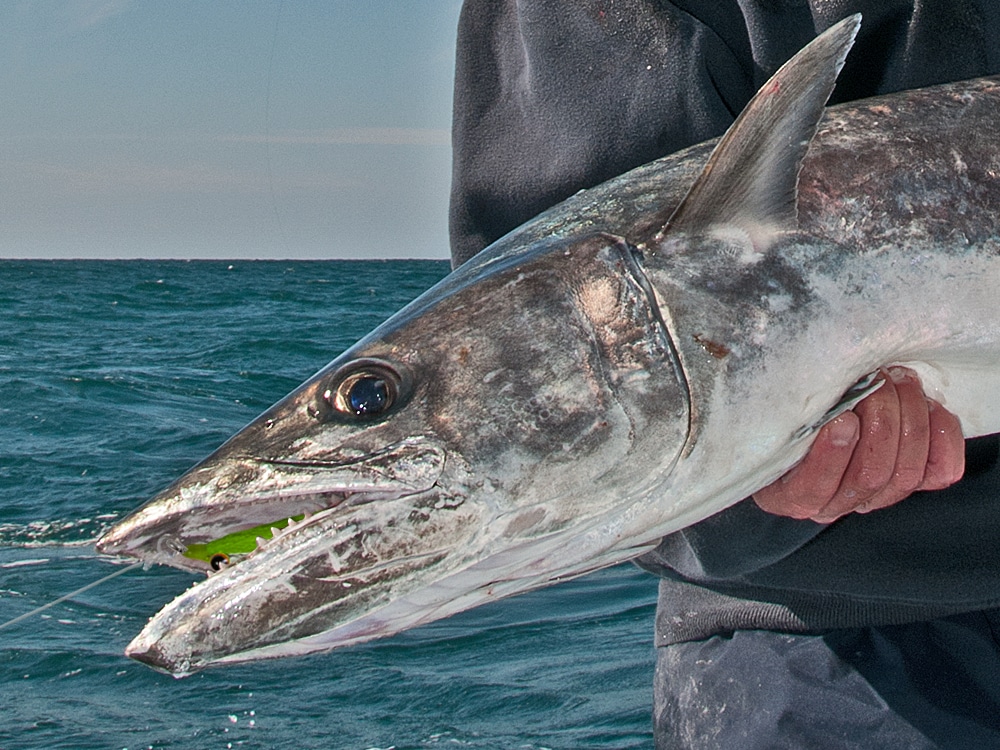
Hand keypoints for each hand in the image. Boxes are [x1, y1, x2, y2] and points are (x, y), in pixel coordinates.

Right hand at [753, 367, 965, 522]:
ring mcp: (877, 495)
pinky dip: (941, 436)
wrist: (812, 412)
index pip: (813, 488)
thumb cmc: (787, 413)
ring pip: (906, 472)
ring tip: (899, 379)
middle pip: (869, 475)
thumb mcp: (776, 414)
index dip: (831, 454)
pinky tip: (929, 406)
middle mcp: (836, 502)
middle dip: (880, 420)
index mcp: (791, 493)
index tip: (841, 416)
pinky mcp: (913, 480)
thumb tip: (816, 394)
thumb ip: (789, 412)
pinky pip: (940, 471)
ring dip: (910, 418)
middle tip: (876, 378)